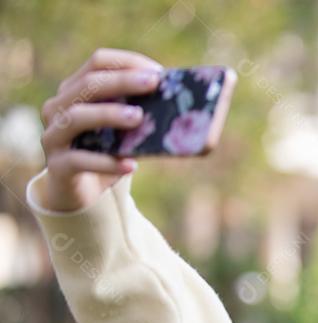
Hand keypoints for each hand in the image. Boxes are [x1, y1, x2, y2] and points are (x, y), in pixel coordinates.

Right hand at [37, 47, 163, 211]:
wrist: (82, 192)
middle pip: (88, 84)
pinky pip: (79, 160)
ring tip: (139, 117)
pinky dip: (106, 162)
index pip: (98, 63)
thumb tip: (190, 110)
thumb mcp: (127, 131)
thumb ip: (145, 115)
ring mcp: (54, 135)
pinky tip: (132, 165)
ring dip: (109, 114)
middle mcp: (59, 107)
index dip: (127, 63)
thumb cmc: (108, 152)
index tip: (159, 73)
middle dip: (122, 81)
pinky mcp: (58, 166)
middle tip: (153, 83)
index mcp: (76, 90)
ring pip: (77, 117)